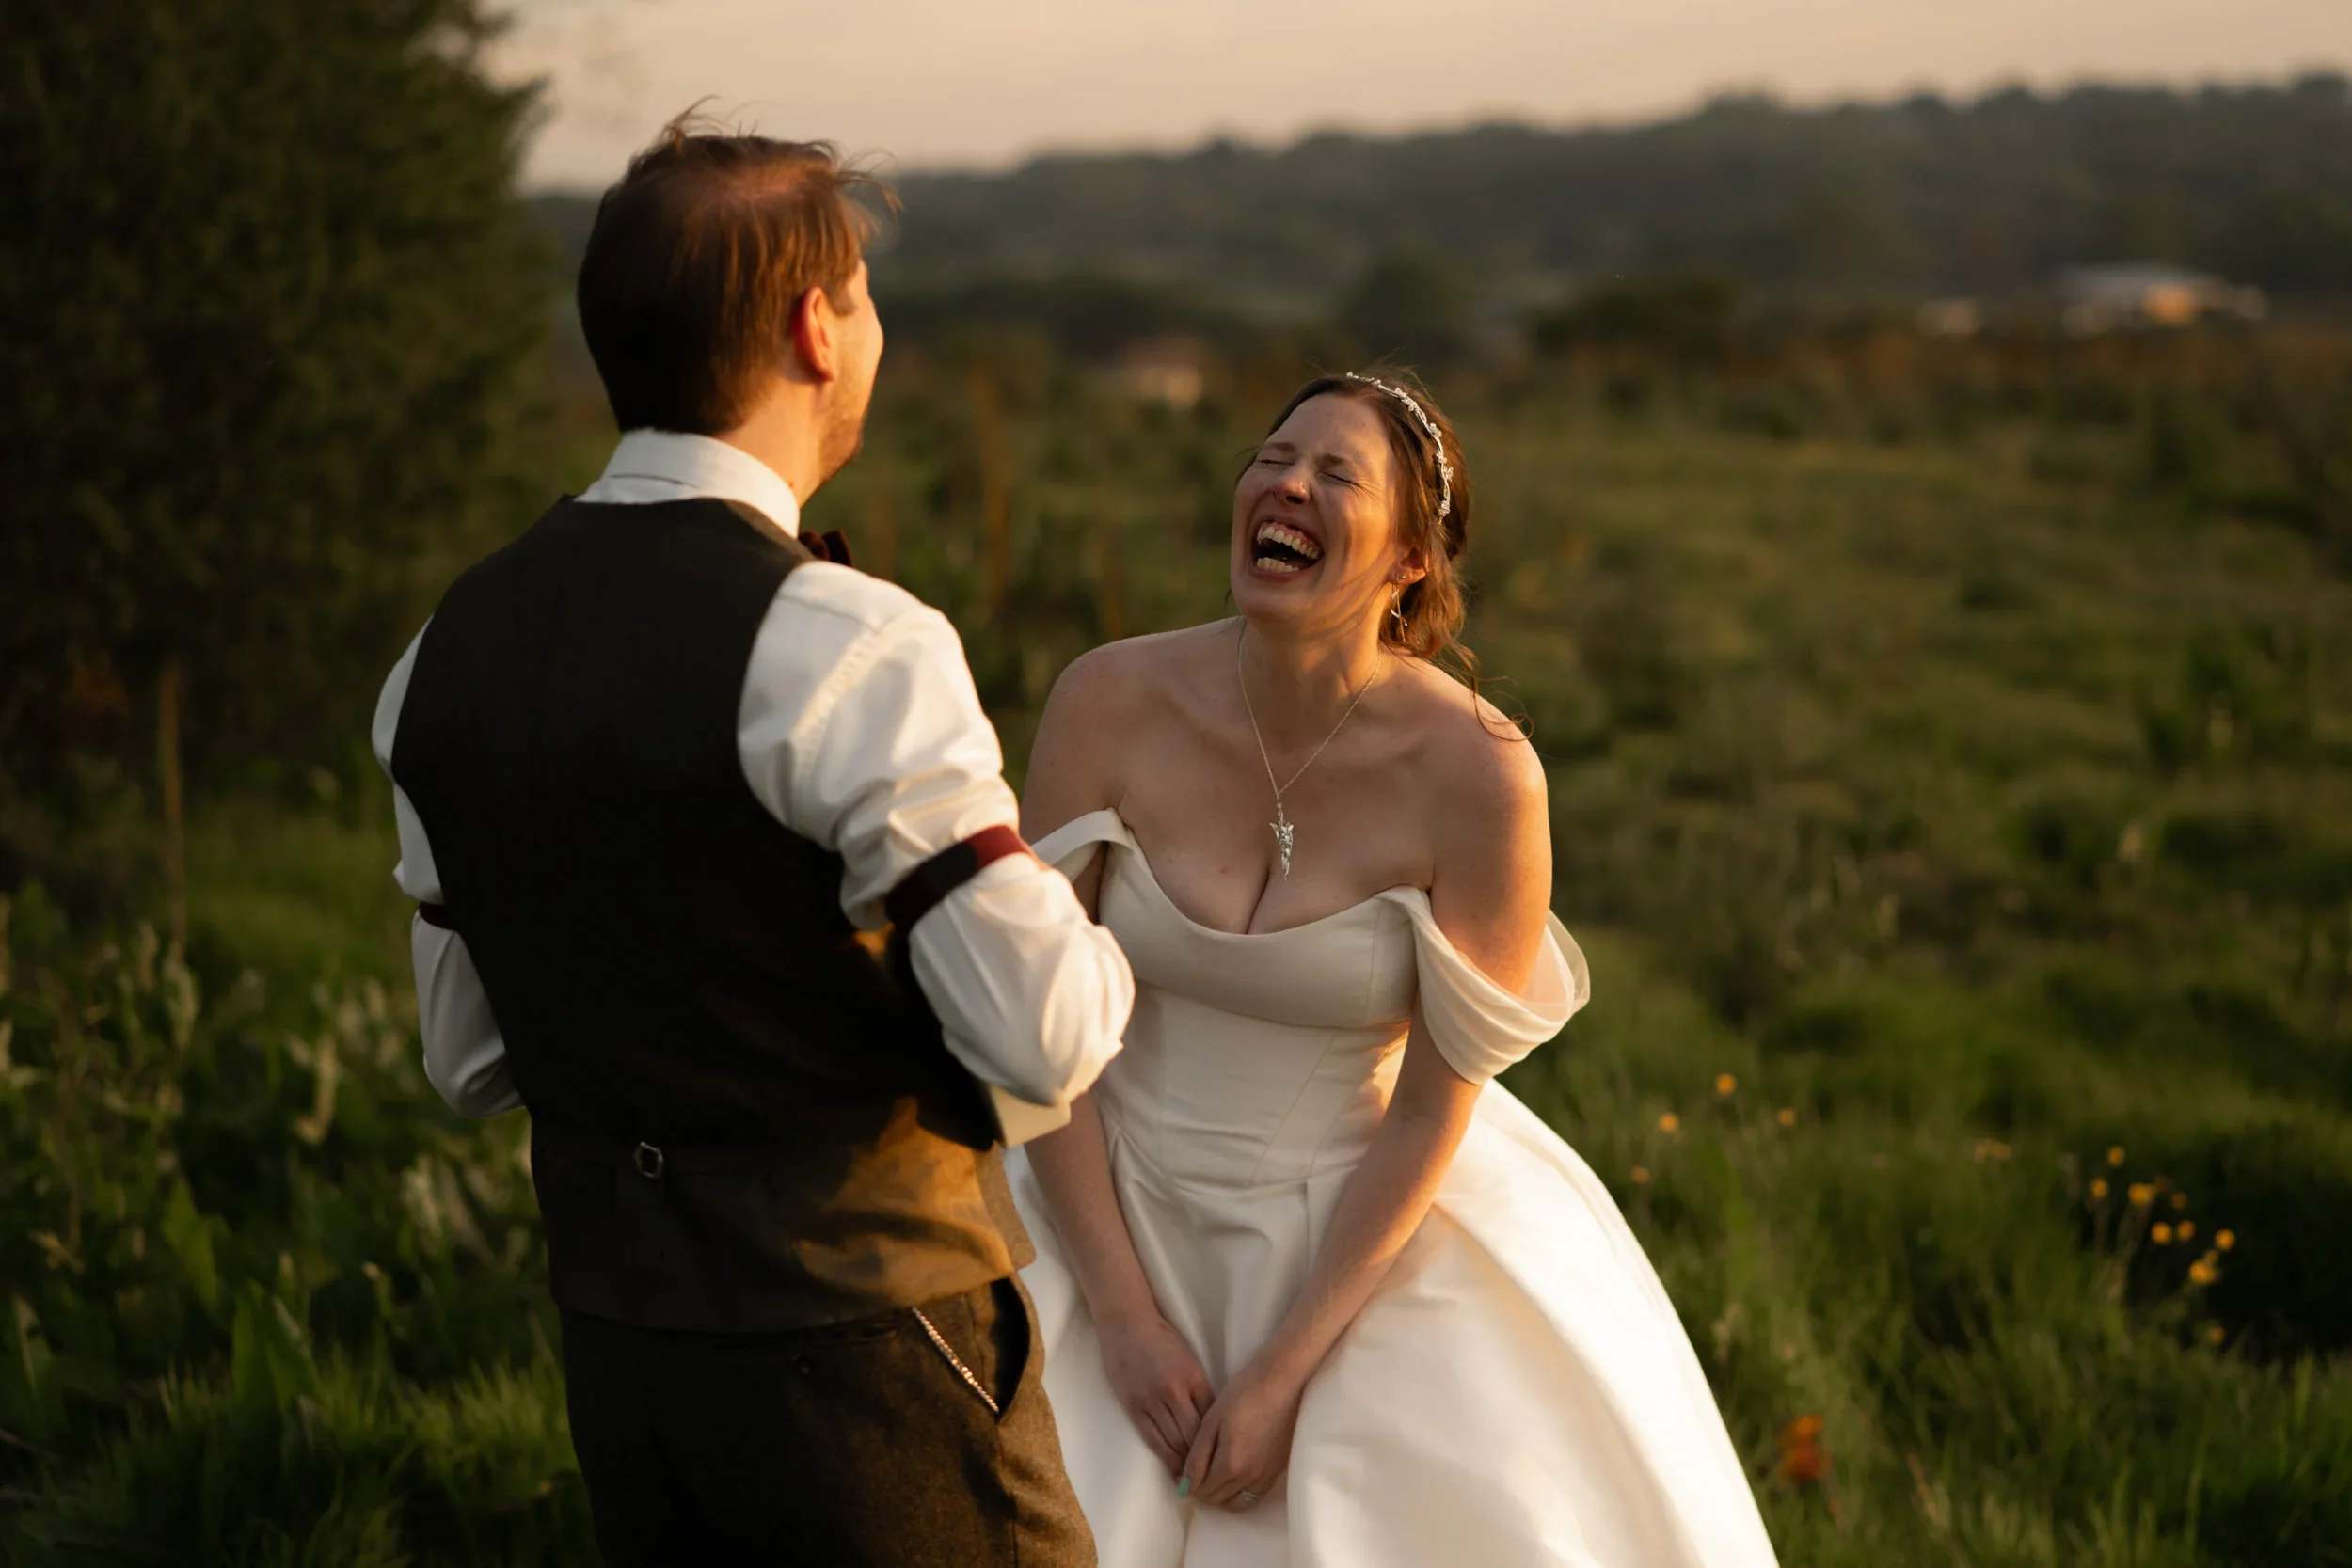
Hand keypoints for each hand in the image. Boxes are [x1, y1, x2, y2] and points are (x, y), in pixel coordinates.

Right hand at [1097, 1311, 1213, 1474]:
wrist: (1127, 1325)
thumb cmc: (1161, 1339)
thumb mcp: (1189, 1360)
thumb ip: (1198, 1388)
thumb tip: (1210, 1419)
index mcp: (1194, 1378)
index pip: (1212, 1418)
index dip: (1219, 1441)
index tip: (1227, 1458)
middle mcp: (1175, 1392)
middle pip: (1195, 1435)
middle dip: (1205, 1459)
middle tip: (1214, 1478)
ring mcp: (1152, 1400)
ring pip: (1174, 1441)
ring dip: (1186, 1463)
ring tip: (1196, 1480)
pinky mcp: (1134, 1406)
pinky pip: (1153, 1439)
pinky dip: (1166, 1457)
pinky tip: (1174, 1469)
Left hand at [1182, 1357, 1305, 1510]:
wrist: (1283, 1381)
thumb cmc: (1243, 1394)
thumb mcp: (1211, 1421)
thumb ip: (1197, 1457)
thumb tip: (1185, 1487)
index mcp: (1230, 1465)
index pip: (1200, 1490)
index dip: (1187, 1483)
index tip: (1183, 1469)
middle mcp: (1249, 1478)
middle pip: (1217, 1499)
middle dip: (1202, 1489)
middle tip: (1196, 1468)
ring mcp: (1266, 1477)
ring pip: (1236, 1502)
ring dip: (1221, 1494)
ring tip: (1214, 1472)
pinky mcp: (1278, 1471)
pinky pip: (1254, 1495)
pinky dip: (1240, 1492)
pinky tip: (1235, 1473)